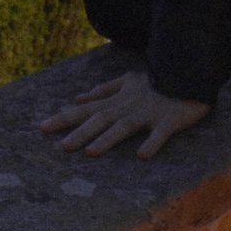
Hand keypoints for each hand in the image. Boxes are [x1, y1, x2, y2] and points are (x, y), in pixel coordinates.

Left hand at [37, 68, 209, 159]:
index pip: (86, 110)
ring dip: (108, 139)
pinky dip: (151, 143)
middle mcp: (128, 106)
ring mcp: (148, 113)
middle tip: (62, 148)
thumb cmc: (156, 82)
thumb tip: (78, 97)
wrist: (189, 74)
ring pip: (124, 126)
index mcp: (117, 99)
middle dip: (80, 133)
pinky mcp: (169, 120)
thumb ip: (103, 90)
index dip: (64, 118)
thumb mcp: (127, 80)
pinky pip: (159, 133)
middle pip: (100, 120)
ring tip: (91, 153)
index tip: (42, 128)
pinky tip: (142, 156)